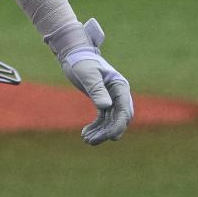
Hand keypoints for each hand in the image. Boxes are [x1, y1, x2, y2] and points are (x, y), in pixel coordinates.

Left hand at [51, 19, 133, 144]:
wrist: (73, 54)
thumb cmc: (81, 62)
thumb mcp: (88, 75)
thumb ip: (97, 90)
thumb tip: (106, 107)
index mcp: (120, 86)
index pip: (124, 109)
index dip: (119, 124)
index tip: (110, 137)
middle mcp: (119, 93)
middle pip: (119, 118)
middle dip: (107, 131)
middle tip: (91, 141)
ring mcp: (112, 98)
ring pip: (110, 121)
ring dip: (100, 132)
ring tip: (86, 140)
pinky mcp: (102, 101)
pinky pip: (102, 119)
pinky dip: (95, 127)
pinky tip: (84, 134)